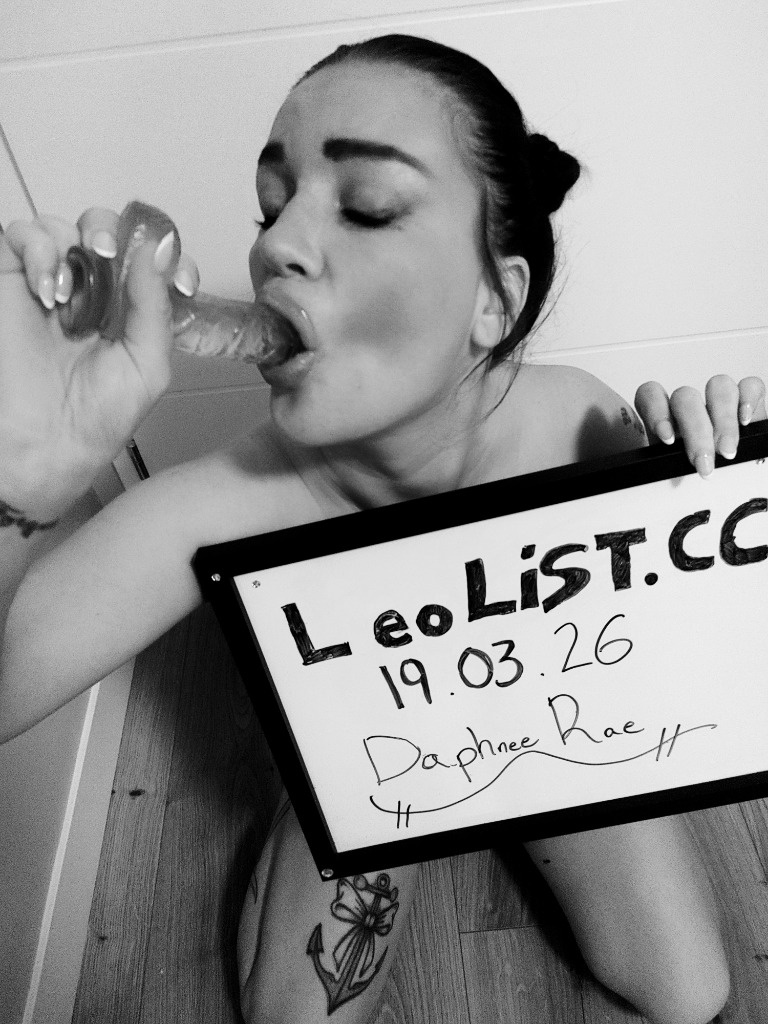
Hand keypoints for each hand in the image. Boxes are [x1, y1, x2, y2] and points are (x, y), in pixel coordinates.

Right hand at [0, 208, 196, 517]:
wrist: (48, 442)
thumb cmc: (99, 417)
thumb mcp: (149, 366)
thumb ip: (156, 308)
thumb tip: (157, 252)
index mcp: (131, 310)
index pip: (150, 259)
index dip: (164, 253)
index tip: (173, 272)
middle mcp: (92, 293)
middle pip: (103, 230)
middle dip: (109, 232)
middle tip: (108, 256)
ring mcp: (52, 286)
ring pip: (62, 228)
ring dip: (70, 245)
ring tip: (69, 292)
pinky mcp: (12, 282)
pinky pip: (20, 235)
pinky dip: (35, 249)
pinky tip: (46, 290)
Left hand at [635, 375, 766, 477]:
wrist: (726, 488)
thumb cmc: (694, 484)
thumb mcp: (672, 479)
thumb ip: (665, 469)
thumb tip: (666, 472)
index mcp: (665, 422)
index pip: (650, 396)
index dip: (656, 412)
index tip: (667, 440)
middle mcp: (690, 408)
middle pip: (686, 397)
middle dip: (696, 432)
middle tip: (704, 464)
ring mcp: (718, 402)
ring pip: (718, 386)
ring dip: (723, 420)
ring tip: (727, 453)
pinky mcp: (748, 402)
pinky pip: (750, 385)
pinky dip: (749, 399)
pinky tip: (747, 422)